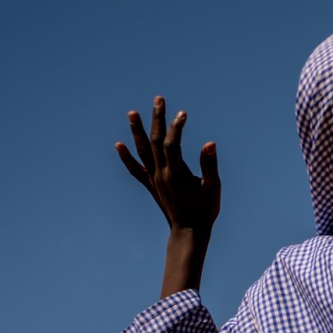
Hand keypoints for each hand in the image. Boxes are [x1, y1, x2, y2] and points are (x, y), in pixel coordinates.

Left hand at [116, 97, 220, 234]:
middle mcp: (161, 174)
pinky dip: (126, 157)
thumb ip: (210, 165)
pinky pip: (135, 169)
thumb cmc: (204, 211)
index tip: (183, 113)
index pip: (173, 143)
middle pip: (156, 141)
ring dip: (137, 131)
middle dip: (157, 118)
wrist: (188, 232)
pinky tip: (119, 145)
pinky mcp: (151, 186)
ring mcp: (154, 179)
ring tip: (132, 113)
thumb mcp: (213, 188)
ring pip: (142, 151)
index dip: (177, 126)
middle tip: (158, 99)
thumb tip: (209, 143)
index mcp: (176, 173)